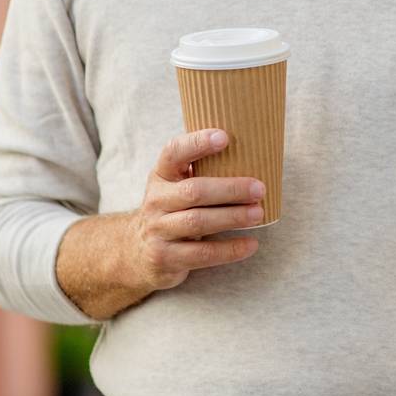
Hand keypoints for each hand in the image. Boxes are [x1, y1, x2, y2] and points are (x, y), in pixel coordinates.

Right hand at [124, 128, 266, 291]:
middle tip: (259, 189)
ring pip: (197, 222)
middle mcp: (156, 201)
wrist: (136, 253)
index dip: (197, 143)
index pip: (174, 152)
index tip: (225, 137)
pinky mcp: (164, 258)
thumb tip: (254, 154)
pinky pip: (202, 253)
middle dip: (230, 189)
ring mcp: (157, 230)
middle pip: (194, 191)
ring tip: (258, 213)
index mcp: (162, 175)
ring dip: (232, 217)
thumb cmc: (172, 210)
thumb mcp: (176, 186)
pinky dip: (229, 250)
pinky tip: (251, 244)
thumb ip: (203, 171)